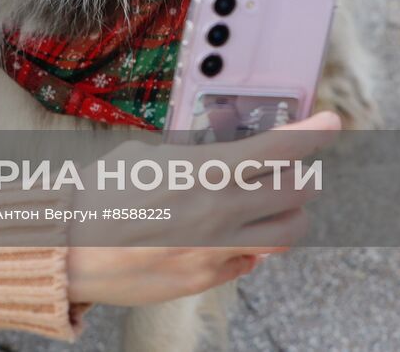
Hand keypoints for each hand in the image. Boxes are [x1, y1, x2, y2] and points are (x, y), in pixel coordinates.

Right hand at [66, 110, 339, 305]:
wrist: (68, 247)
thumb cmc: (97, 195)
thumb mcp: (144, 156)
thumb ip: (191, 159)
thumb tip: (218, 162)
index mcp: (202, 171)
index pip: (279, 149)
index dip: (314, 132)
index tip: (331, 121)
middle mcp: (218, 212)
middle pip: (297, 191)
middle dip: (302, 175)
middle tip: (293, 168)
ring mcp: (217, 250)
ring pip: (287, 232)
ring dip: (287, 213)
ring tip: (270, 204)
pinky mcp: (207, 279)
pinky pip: (251, 261)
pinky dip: (250, 245)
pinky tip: (229, 234)